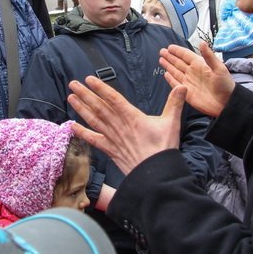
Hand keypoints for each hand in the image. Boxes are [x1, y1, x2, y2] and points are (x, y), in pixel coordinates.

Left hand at [67, 76, 186, 174]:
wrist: (155, 173)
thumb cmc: (163, 148)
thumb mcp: (171, 123)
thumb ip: (175, 103)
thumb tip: (182, 86)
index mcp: (132, 117)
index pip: (113, 99)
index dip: (101, 88)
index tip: (90, 79)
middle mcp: (119, 126)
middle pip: (99, 107)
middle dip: (85, 95)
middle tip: (73, 84)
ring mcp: (113, 138)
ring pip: (94, 120)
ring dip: (81, 109)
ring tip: (70, 98)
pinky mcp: (110, 150)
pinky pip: (94, 140)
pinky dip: (82, 133)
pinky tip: (72, 127)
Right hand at [159, 43, 235, 117]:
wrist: (226, 103)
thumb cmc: (225, 85)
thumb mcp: (219, 68)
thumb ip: (209, 56)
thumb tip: (202, 42)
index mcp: (200, 65)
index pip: (186, 55)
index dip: (178, 51)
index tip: (169, 47)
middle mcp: (193, 72)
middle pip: (178, 62)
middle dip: (170, 57)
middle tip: (162, 51)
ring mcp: (189, 82)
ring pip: (176, 71)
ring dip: (168, 66)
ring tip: (161, 59)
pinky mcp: (186, 92)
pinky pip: (176, 84)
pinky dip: (170, 79)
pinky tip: (166, 74)